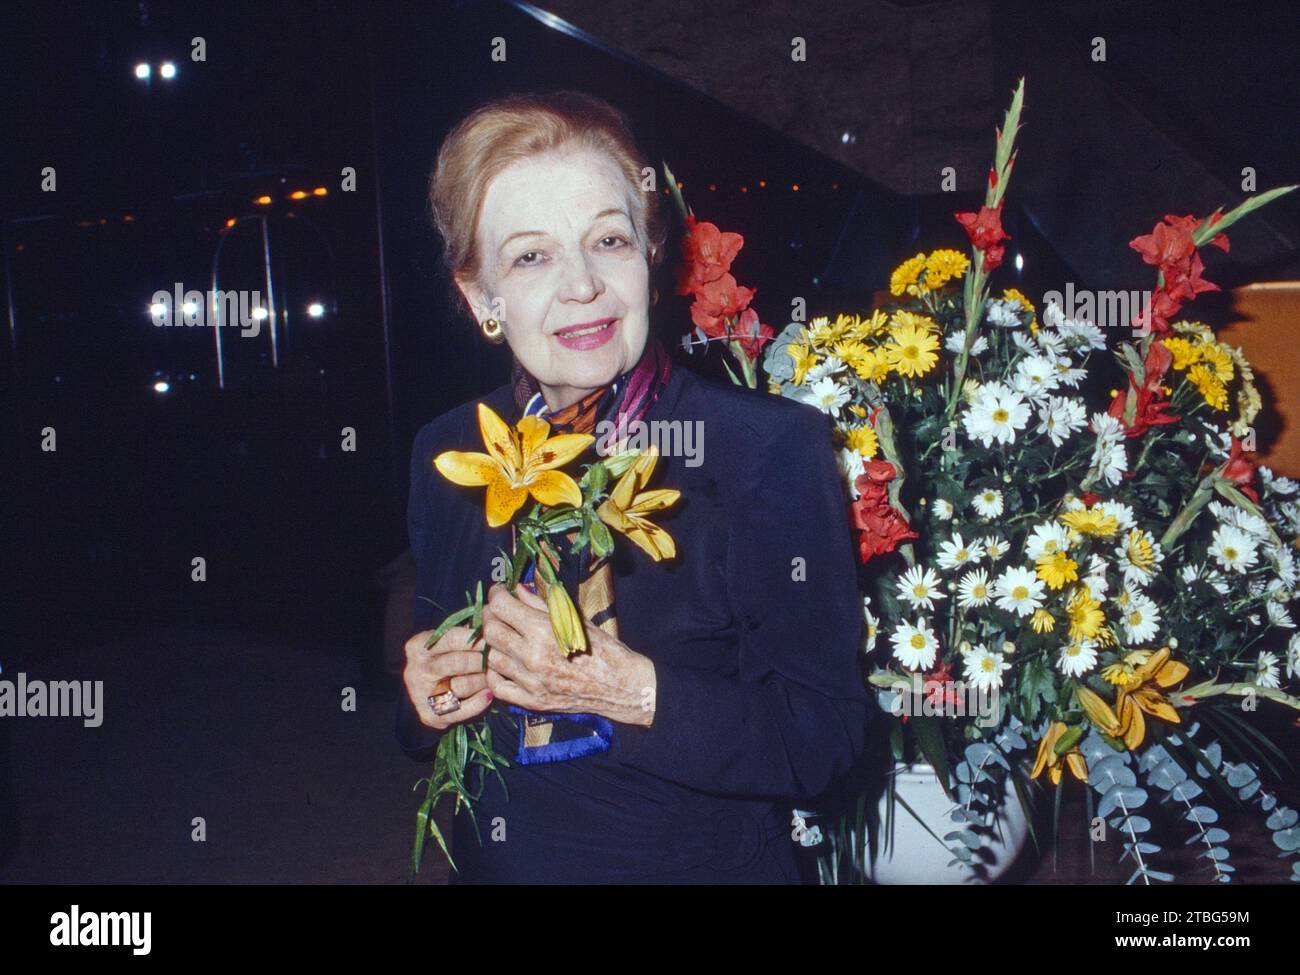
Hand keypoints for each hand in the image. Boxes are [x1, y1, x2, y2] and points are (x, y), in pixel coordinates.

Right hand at [402, 624, 492, 731]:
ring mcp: (420, 695)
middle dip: (482, 660)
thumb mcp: (449, 642)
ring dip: (483, 680)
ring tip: (494, 676)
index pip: (450, 638)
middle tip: (499, 658)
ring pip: (460, 686)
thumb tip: (493, 616)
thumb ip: (466, 632)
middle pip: (456, 663)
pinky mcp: (430, 716)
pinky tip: (490, 694)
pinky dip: (479, 702)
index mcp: (417, 646)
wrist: (428, 691)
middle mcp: (414, 670)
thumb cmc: (446, 657)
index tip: (493, 637)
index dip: (475, 637)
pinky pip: (461, 710)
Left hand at [480, 582, 656, 726]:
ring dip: (492, 644)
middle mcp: (532, 656)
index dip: (496, 595)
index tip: (499, 592)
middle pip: (491, 632)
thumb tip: (519, 590)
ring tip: (502, 636)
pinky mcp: (532, 701)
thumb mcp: (575, 618)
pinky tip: (503, 664)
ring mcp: (530, 682)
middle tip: (497, 612)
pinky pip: (498, 687)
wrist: (620, 685)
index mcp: (543, 631)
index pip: (502, 608)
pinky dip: (495, 674)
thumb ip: (543, 603)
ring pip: (491, 659)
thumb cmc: (602, 648)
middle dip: (490, 616)